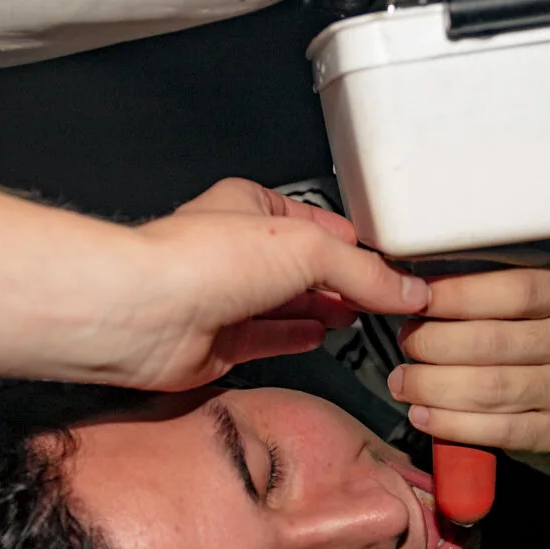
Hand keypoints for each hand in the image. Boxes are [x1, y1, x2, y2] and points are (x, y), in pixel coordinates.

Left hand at [118, 179, 430, 389]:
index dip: (359, 245)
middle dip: (346, 280)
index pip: (321, 224)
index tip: (395, 266)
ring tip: (362, 315)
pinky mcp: (218, 342)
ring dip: (325, 309)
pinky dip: (296, 337)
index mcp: (252, 206)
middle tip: (386, 296)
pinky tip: (320, 336)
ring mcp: (226, 297)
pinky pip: (268, 338)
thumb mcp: (306, 248)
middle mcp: (236, 249)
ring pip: (288, 303)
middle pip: (306, 266)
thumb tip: (405, 289)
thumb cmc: (199, 261)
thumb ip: (363, 271)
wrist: (144, 314)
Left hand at [387, 261, 549, 452]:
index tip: (418, 298)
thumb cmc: (519, 329)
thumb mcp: (509, 292)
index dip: (460, 295)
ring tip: (403, 381)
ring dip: (433, 386)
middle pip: (494, 342)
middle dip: (435, 343)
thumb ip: (474, 282)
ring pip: (490, 388)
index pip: (517, 290)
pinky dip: (449, 423)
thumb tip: (412, 282)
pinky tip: (421, 413)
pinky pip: (495, 430)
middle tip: (407, 343)